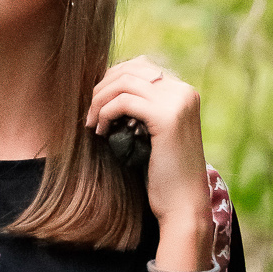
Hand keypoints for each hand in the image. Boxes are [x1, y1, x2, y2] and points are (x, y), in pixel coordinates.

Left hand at [85, 56, 209, 235]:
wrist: (183, 204)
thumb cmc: (164, 174)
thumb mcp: (153, 133)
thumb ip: (141, 108)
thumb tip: (107, 87)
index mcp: (184, 92)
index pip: (141, 67)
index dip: (112, 81)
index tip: (97, 104)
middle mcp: (184, 91)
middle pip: (130, 69)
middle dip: (103, 88)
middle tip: (89, 114)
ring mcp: (177, 101)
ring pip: (123, 82)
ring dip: (99, 101)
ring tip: (91, 124)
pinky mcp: (166, 117)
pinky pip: (123, 102)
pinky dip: (105, 113)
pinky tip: (101, 132)